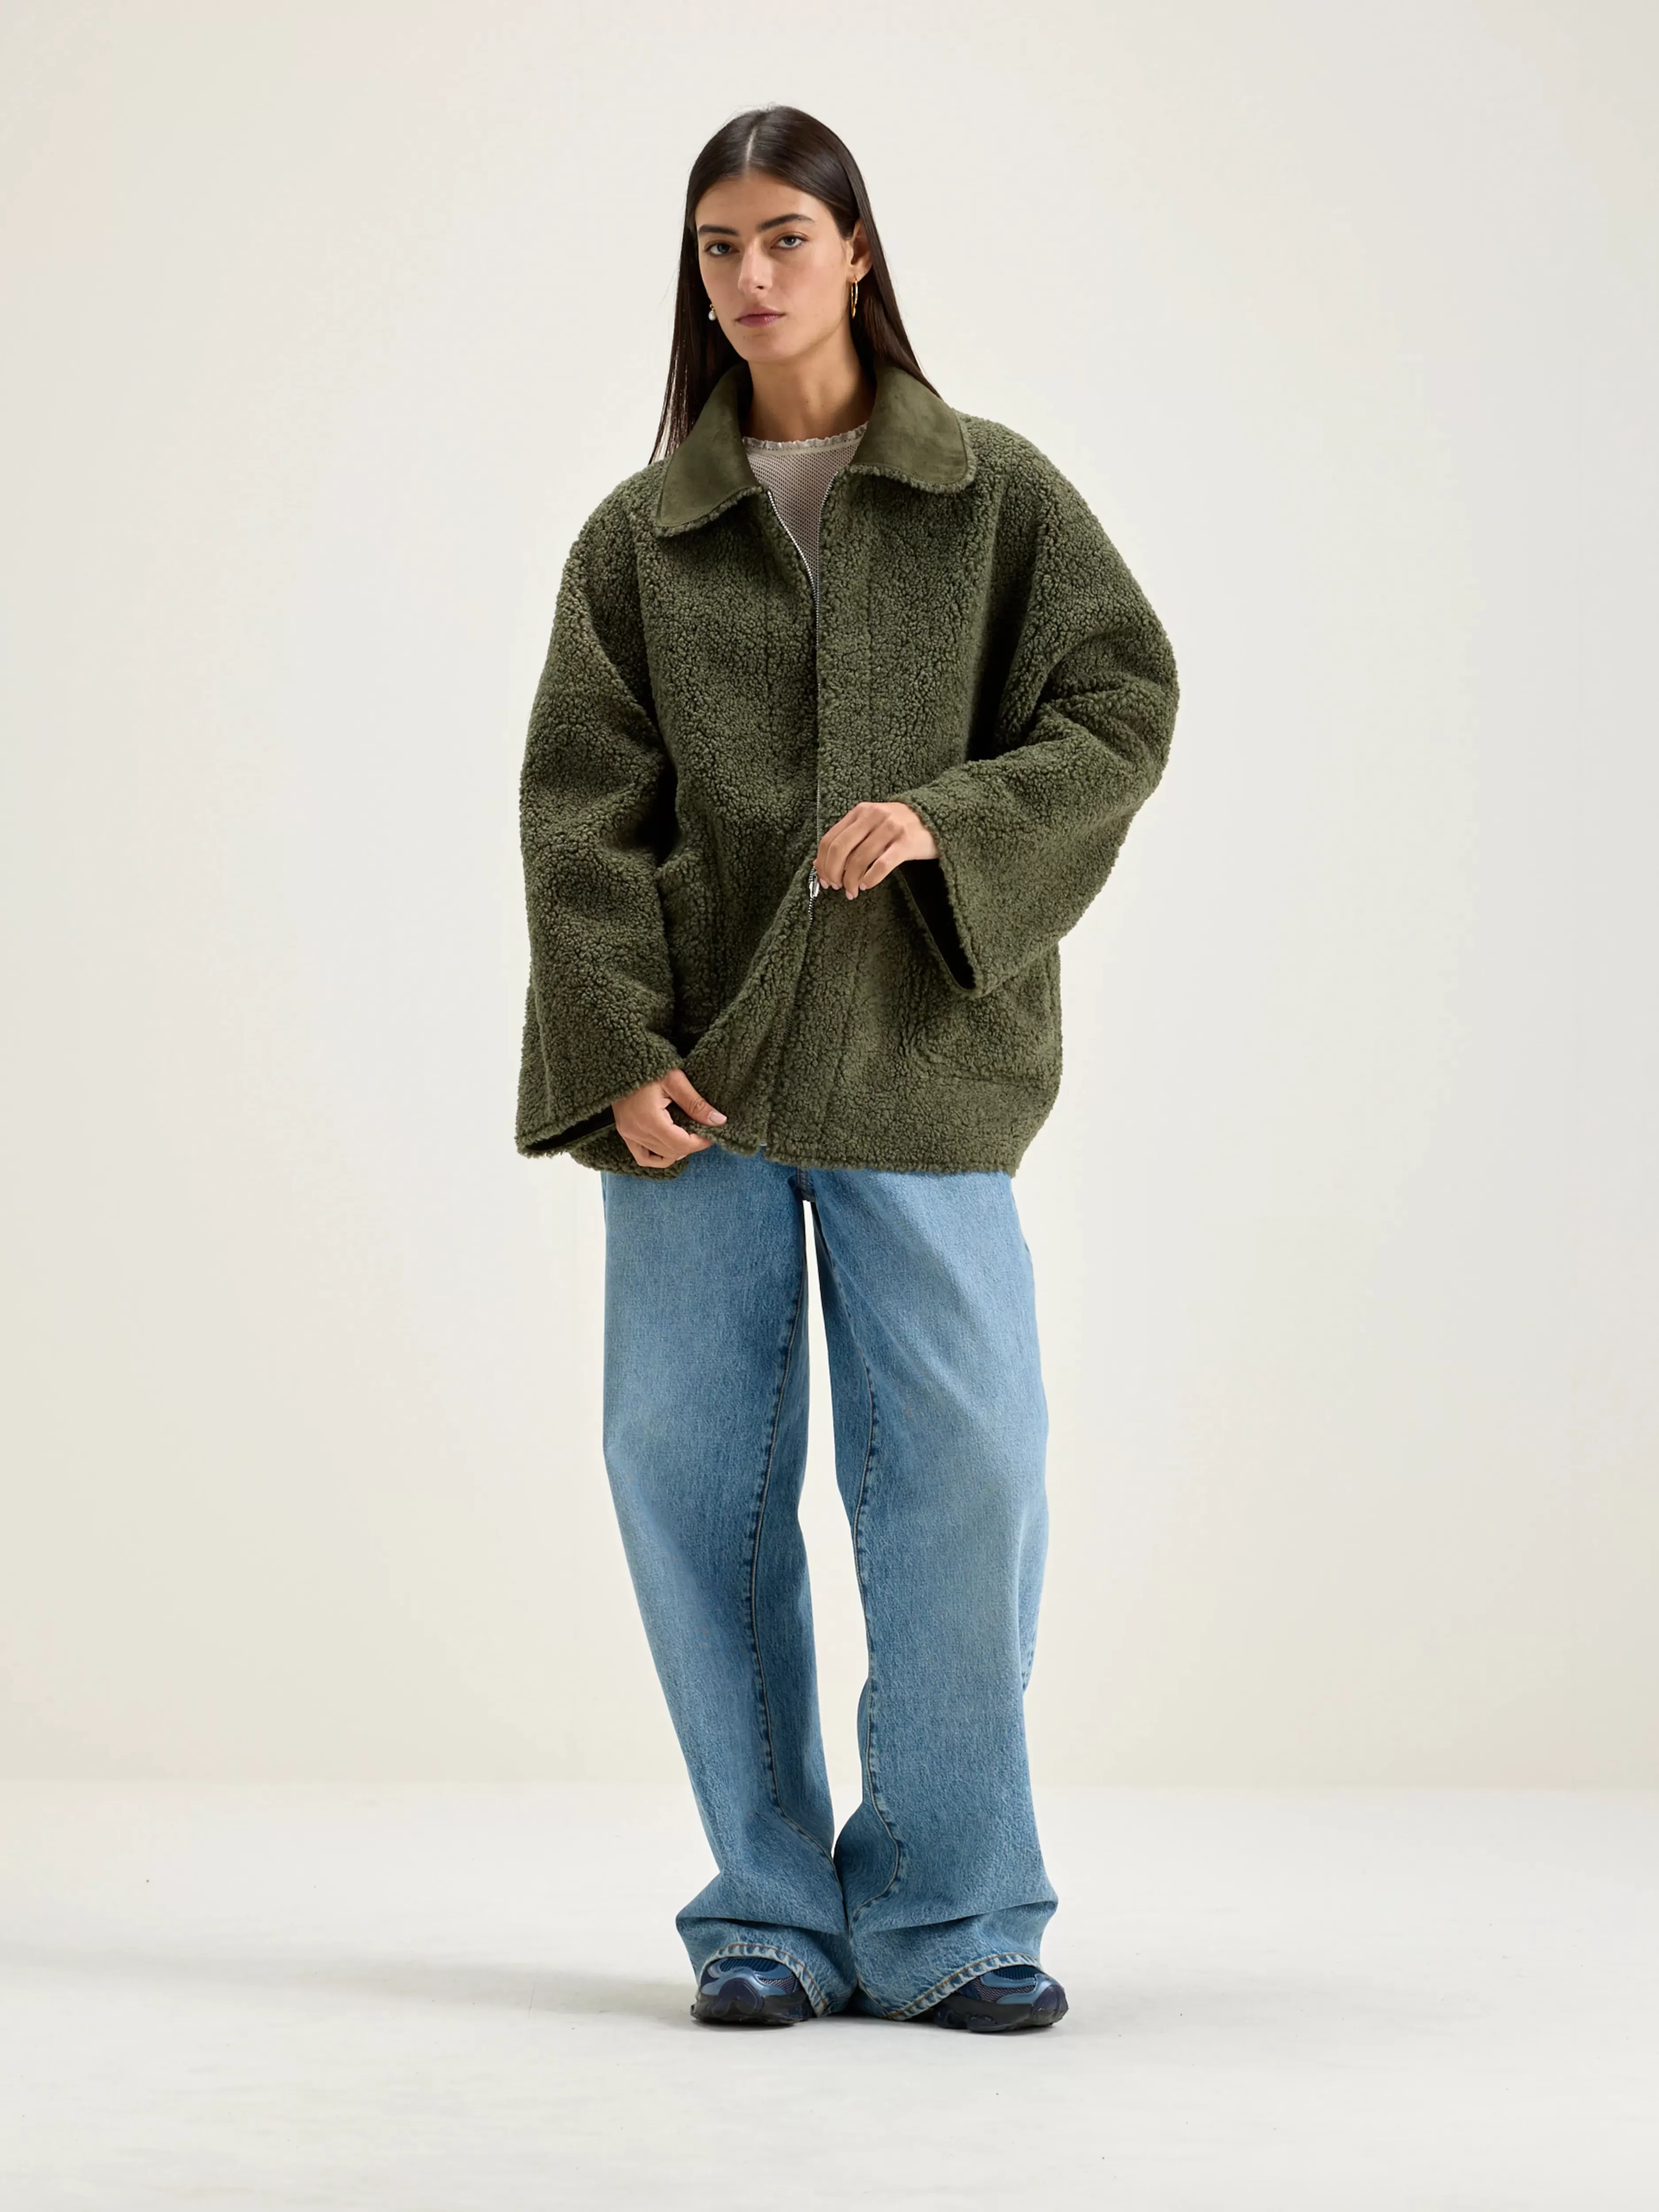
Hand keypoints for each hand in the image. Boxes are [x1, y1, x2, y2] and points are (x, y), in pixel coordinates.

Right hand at [612, 1068, 726, 1167]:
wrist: (622, 1059)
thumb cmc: (649, 1066)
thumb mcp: (676, 1081)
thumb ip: (696, 1103)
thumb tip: (718, 1120)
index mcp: (649, 1119)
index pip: (680, 1144)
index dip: (700, 1143)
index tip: (711, 1133)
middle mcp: (636, 1131)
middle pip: (671, 1152)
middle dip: (691, 1146)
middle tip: (703, 1132)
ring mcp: (628, 1134)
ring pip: (658, 1157)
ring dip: (677, 1151)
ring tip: (688, 1137)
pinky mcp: (625, 1133)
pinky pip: (642, 1157)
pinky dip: (658, 1157)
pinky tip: (671, 1149)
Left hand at [814, 800, 936, 899]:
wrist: (938, 817)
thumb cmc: (901, 825)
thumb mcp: (873, 825)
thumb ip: (849, 839)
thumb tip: (819, 863)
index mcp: (861, 811)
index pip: (830, 838)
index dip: (822, 862)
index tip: (824, 879)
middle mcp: (873, 817)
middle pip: (840, 849)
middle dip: (833, 872)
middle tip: (836, 887)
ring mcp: (890, 829)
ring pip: (859, 859)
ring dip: (850, 881)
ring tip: (851, 892)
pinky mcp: (906, 843)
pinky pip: (881, 865)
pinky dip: (869, 879)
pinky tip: (866, 885)